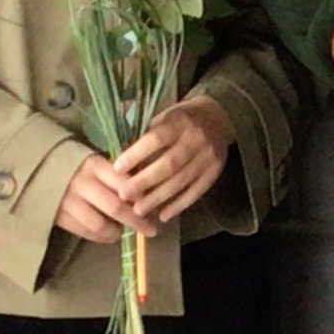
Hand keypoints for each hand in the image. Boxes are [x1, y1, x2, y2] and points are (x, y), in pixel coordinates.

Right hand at [52, 154, 143, 244]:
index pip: (123, 183)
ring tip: (123, 232)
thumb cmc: (73, 165)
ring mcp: (69, 201)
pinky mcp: (59, 216)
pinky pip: (84, 232)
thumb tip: (143, 190)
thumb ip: (114, 174)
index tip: (152, 206)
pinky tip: (108, 235)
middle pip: (115, 207)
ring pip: (99, 224)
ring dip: (115, 231)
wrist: (35, 170)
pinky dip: (99, 237)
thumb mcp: (94, 161)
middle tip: (150, 229)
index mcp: (94, 165)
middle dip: (136, 220)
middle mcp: (82, 183)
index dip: (140, 197)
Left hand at [116, 96, 233, 233]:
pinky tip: (163, 216)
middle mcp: (196, 139)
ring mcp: (208, 157)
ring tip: (138, 210)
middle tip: (124, 195)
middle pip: (169, 164)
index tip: (117, 168)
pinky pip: (196, 192)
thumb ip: (146, 137)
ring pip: (181, 181)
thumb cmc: (179, 119)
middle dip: (145, 181)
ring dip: (158, 198)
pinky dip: (179, 205)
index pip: (156, 139)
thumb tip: (122, 162)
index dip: (136, 154)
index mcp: (179, 122)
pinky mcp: (215, 172)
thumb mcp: (163, 117)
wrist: (216, 118)